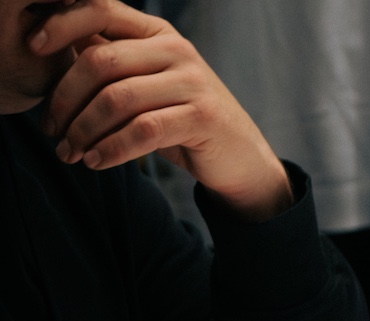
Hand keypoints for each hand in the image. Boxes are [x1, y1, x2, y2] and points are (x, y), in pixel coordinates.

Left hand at [32, 0, 291, 220]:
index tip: (34, 48)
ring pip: (117, 100)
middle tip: (51, 130)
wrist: (240, 158)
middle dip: (65, 98)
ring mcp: (193, 83)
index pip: (100, 9)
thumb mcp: (147, 82)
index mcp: (158, 33)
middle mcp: (177, 50)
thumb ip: (112, 62)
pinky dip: (111, 149)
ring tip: (71, 153)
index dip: (61, 24)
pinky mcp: (202, 118)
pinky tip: (97, 161)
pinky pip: (142, 131)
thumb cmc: (183, 120)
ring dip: (84, 130)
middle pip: (100, 62)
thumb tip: (56, 48)